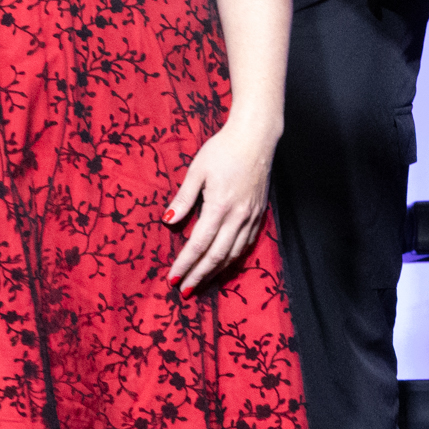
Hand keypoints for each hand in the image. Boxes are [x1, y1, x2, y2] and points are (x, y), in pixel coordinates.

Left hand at [166, 116, 279, 290]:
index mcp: (219, 205)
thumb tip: (168, 220)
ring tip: (202, 283)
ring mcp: (251, 215)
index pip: (199, 244)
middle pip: (217, 255)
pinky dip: (234, 258)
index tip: (172, 278)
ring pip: (234, 253)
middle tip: (185, 291)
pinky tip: (225, 263)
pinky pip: (247, 242)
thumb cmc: (223, 149)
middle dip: (199, 275)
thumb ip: (184, 198)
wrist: (256, 137)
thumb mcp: (197, 170)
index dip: (185, 264)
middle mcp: (238, 215)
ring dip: (217, 271)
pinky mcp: (259, 212)